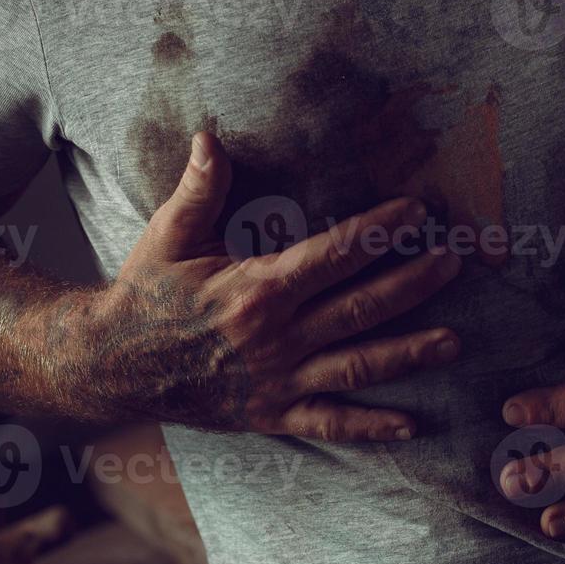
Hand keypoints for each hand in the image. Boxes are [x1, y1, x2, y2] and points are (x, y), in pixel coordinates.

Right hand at [78, 131, 462, 440]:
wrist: (108, 365)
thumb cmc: (144, 294)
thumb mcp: (168, 236)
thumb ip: (200, 189)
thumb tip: (213, 137)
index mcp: (256, 288)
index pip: (333, 254)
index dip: (379, 231)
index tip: (418, 212)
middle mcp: (275, 337)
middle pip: (360, 308)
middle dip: (413, 284)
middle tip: (456, 264)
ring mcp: (277, 380)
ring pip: (357, 366)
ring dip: (409, 354)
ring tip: (454, 342)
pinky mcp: (271, 414)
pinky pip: (328, 423)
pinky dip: (370, 426)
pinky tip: (411, 424)